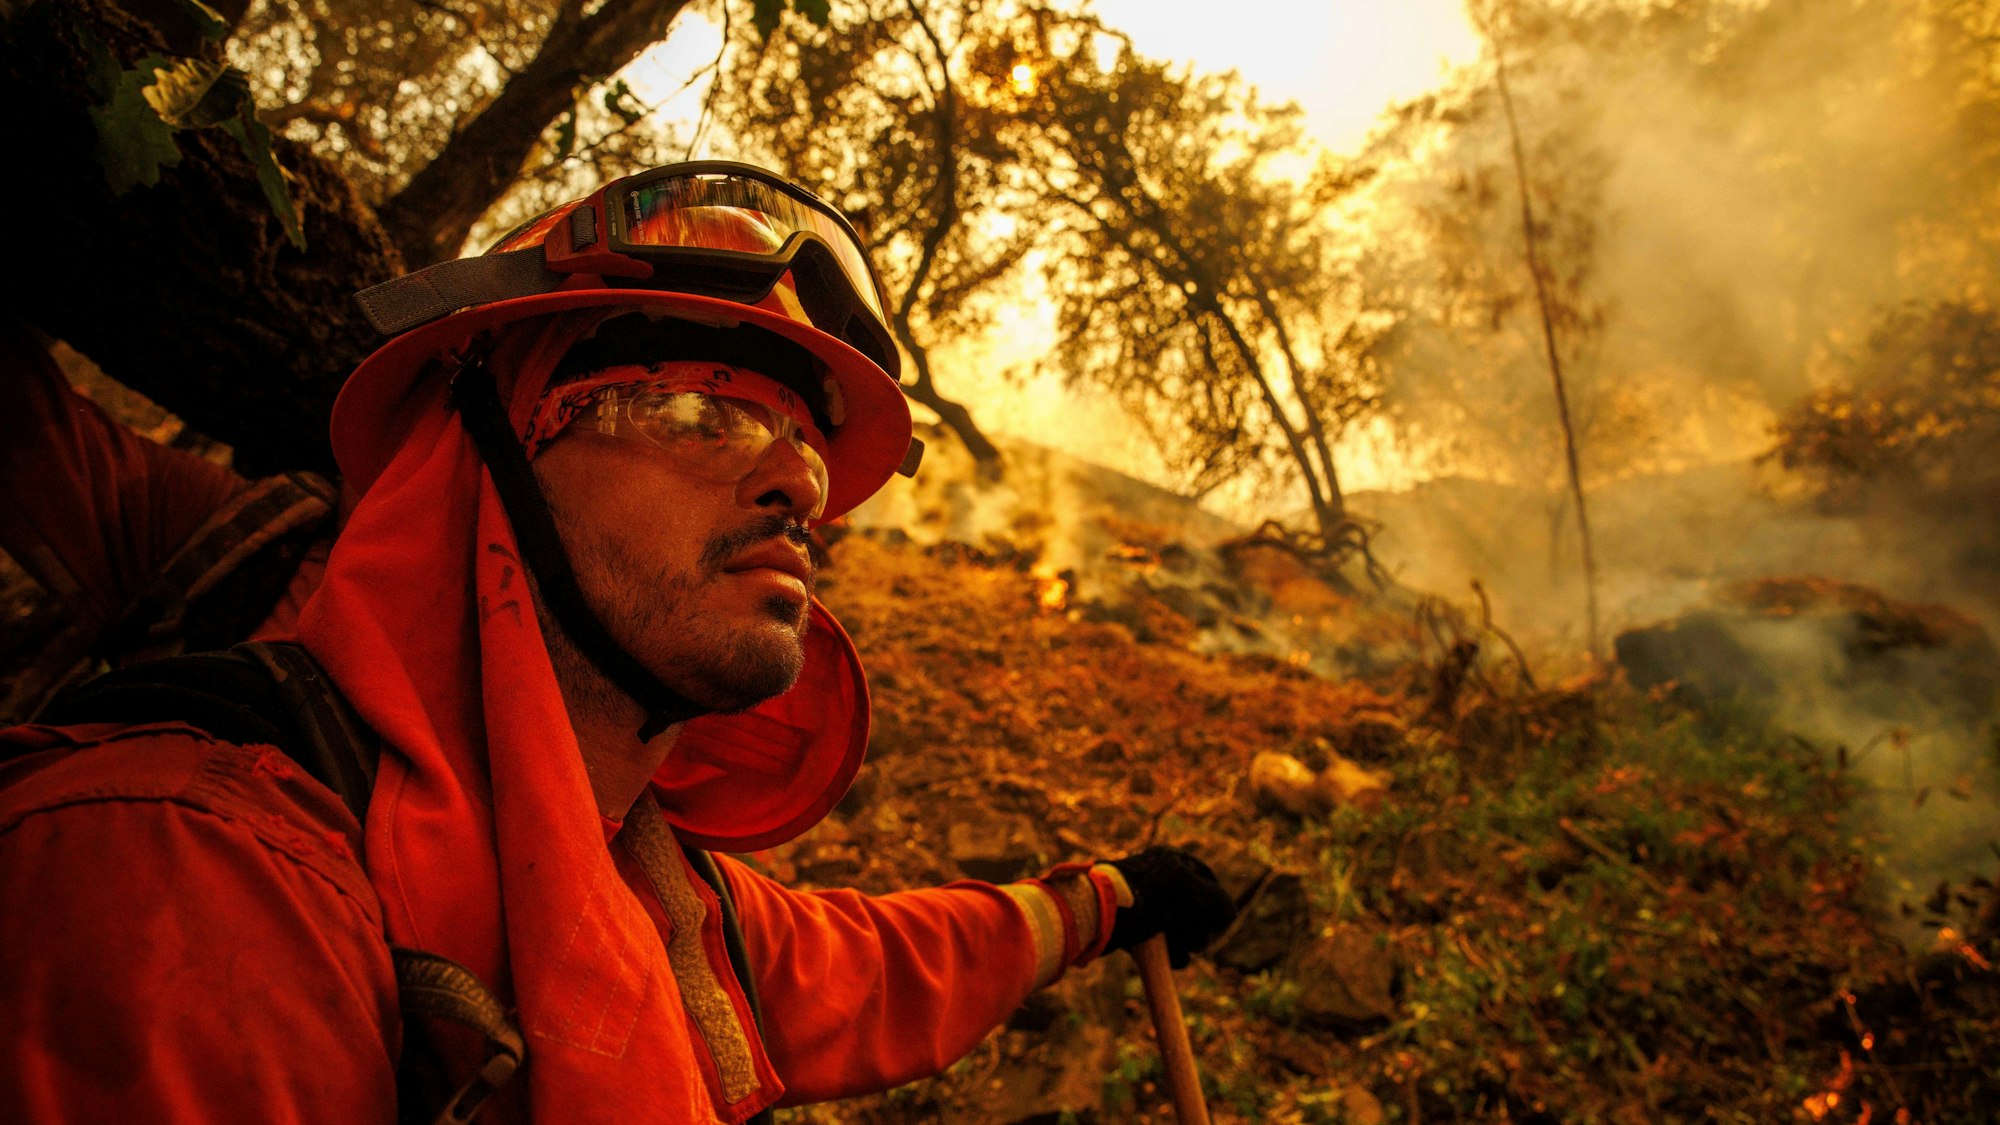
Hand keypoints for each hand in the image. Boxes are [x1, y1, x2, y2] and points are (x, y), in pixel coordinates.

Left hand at [1105, 846, 1235, 968]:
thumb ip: (1216, 900)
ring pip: (1183, 929)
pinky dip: (1173, 953)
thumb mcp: (1186, 890)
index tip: (1219, 921)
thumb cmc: (1144, 895)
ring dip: (1190, 942)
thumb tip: (1230, 914)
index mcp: (1171, 862)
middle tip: (1198, 940)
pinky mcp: (1137, 930)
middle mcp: (1161, 882)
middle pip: (1197, 909)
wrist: (1098, 914)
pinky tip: (1174, 959)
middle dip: (1201, 928)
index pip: (1206, 880)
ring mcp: (1149, 907)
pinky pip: (1165, 944)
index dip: (1216, 902)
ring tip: (1184, 948)